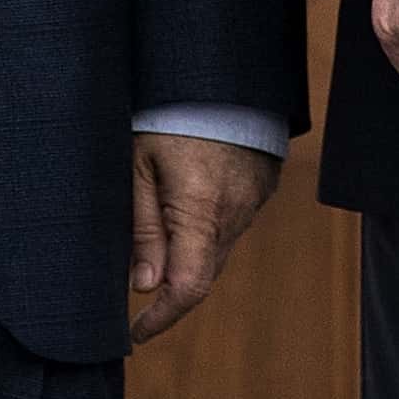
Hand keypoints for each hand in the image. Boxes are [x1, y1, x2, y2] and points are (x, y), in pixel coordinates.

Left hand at [128, 132, 279, 346]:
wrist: (216, 66)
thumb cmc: (166, 111)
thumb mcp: (137, 165)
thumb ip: (141, 227)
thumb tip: (143, 286)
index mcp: (200, 210)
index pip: (188, 288)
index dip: (161, 318)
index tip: (134, 332)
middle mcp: (235, 212)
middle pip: (204, 271)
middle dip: (170, 285)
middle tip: (135, 279)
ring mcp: (254, 198)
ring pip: (219, 246)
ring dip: (190, 250)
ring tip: (157, 218)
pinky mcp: (263, 184)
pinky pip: (234, 220)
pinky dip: (209, 225)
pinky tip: (188, 195)